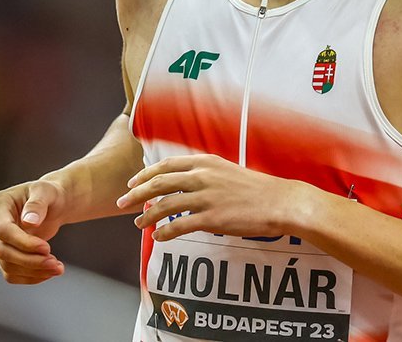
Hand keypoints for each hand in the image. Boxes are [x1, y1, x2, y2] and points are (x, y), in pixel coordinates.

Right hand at [0, 180, 66, 283]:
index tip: (47, 248)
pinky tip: (49, 272)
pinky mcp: (4, 255)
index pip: (3, 230)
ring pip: (7, 266)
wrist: (52, 204)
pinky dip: (31, 277)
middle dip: (30, 261)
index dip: (24, 243)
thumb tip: (29, 222)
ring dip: (33, 271)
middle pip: (3, 251)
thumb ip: (37, 204)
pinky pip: (12, 273)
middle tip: (56, 264)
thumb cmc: (48, 194)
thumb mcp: (46, 191)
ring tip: (57, 268)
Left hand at [116, 154, 307, 241]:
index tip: (132, 182)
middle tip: (122, 203)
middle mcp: (202, 176)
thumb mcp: (228, 171)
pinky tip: (158, 238)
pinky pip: (179, 226)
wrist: (279, 202)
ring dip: (147, 216)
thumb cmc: (257, 189)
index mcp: (206, 162)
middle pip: (158, 183)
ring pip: (164, 206)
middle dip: (136, 194)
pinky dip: (164, 233)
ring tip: (138, 224)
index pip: (166, 165)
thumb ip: (205, 173)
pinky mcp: (211, 218)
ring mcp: (206, 197)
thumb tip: (185, 182)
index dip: (145, 174)